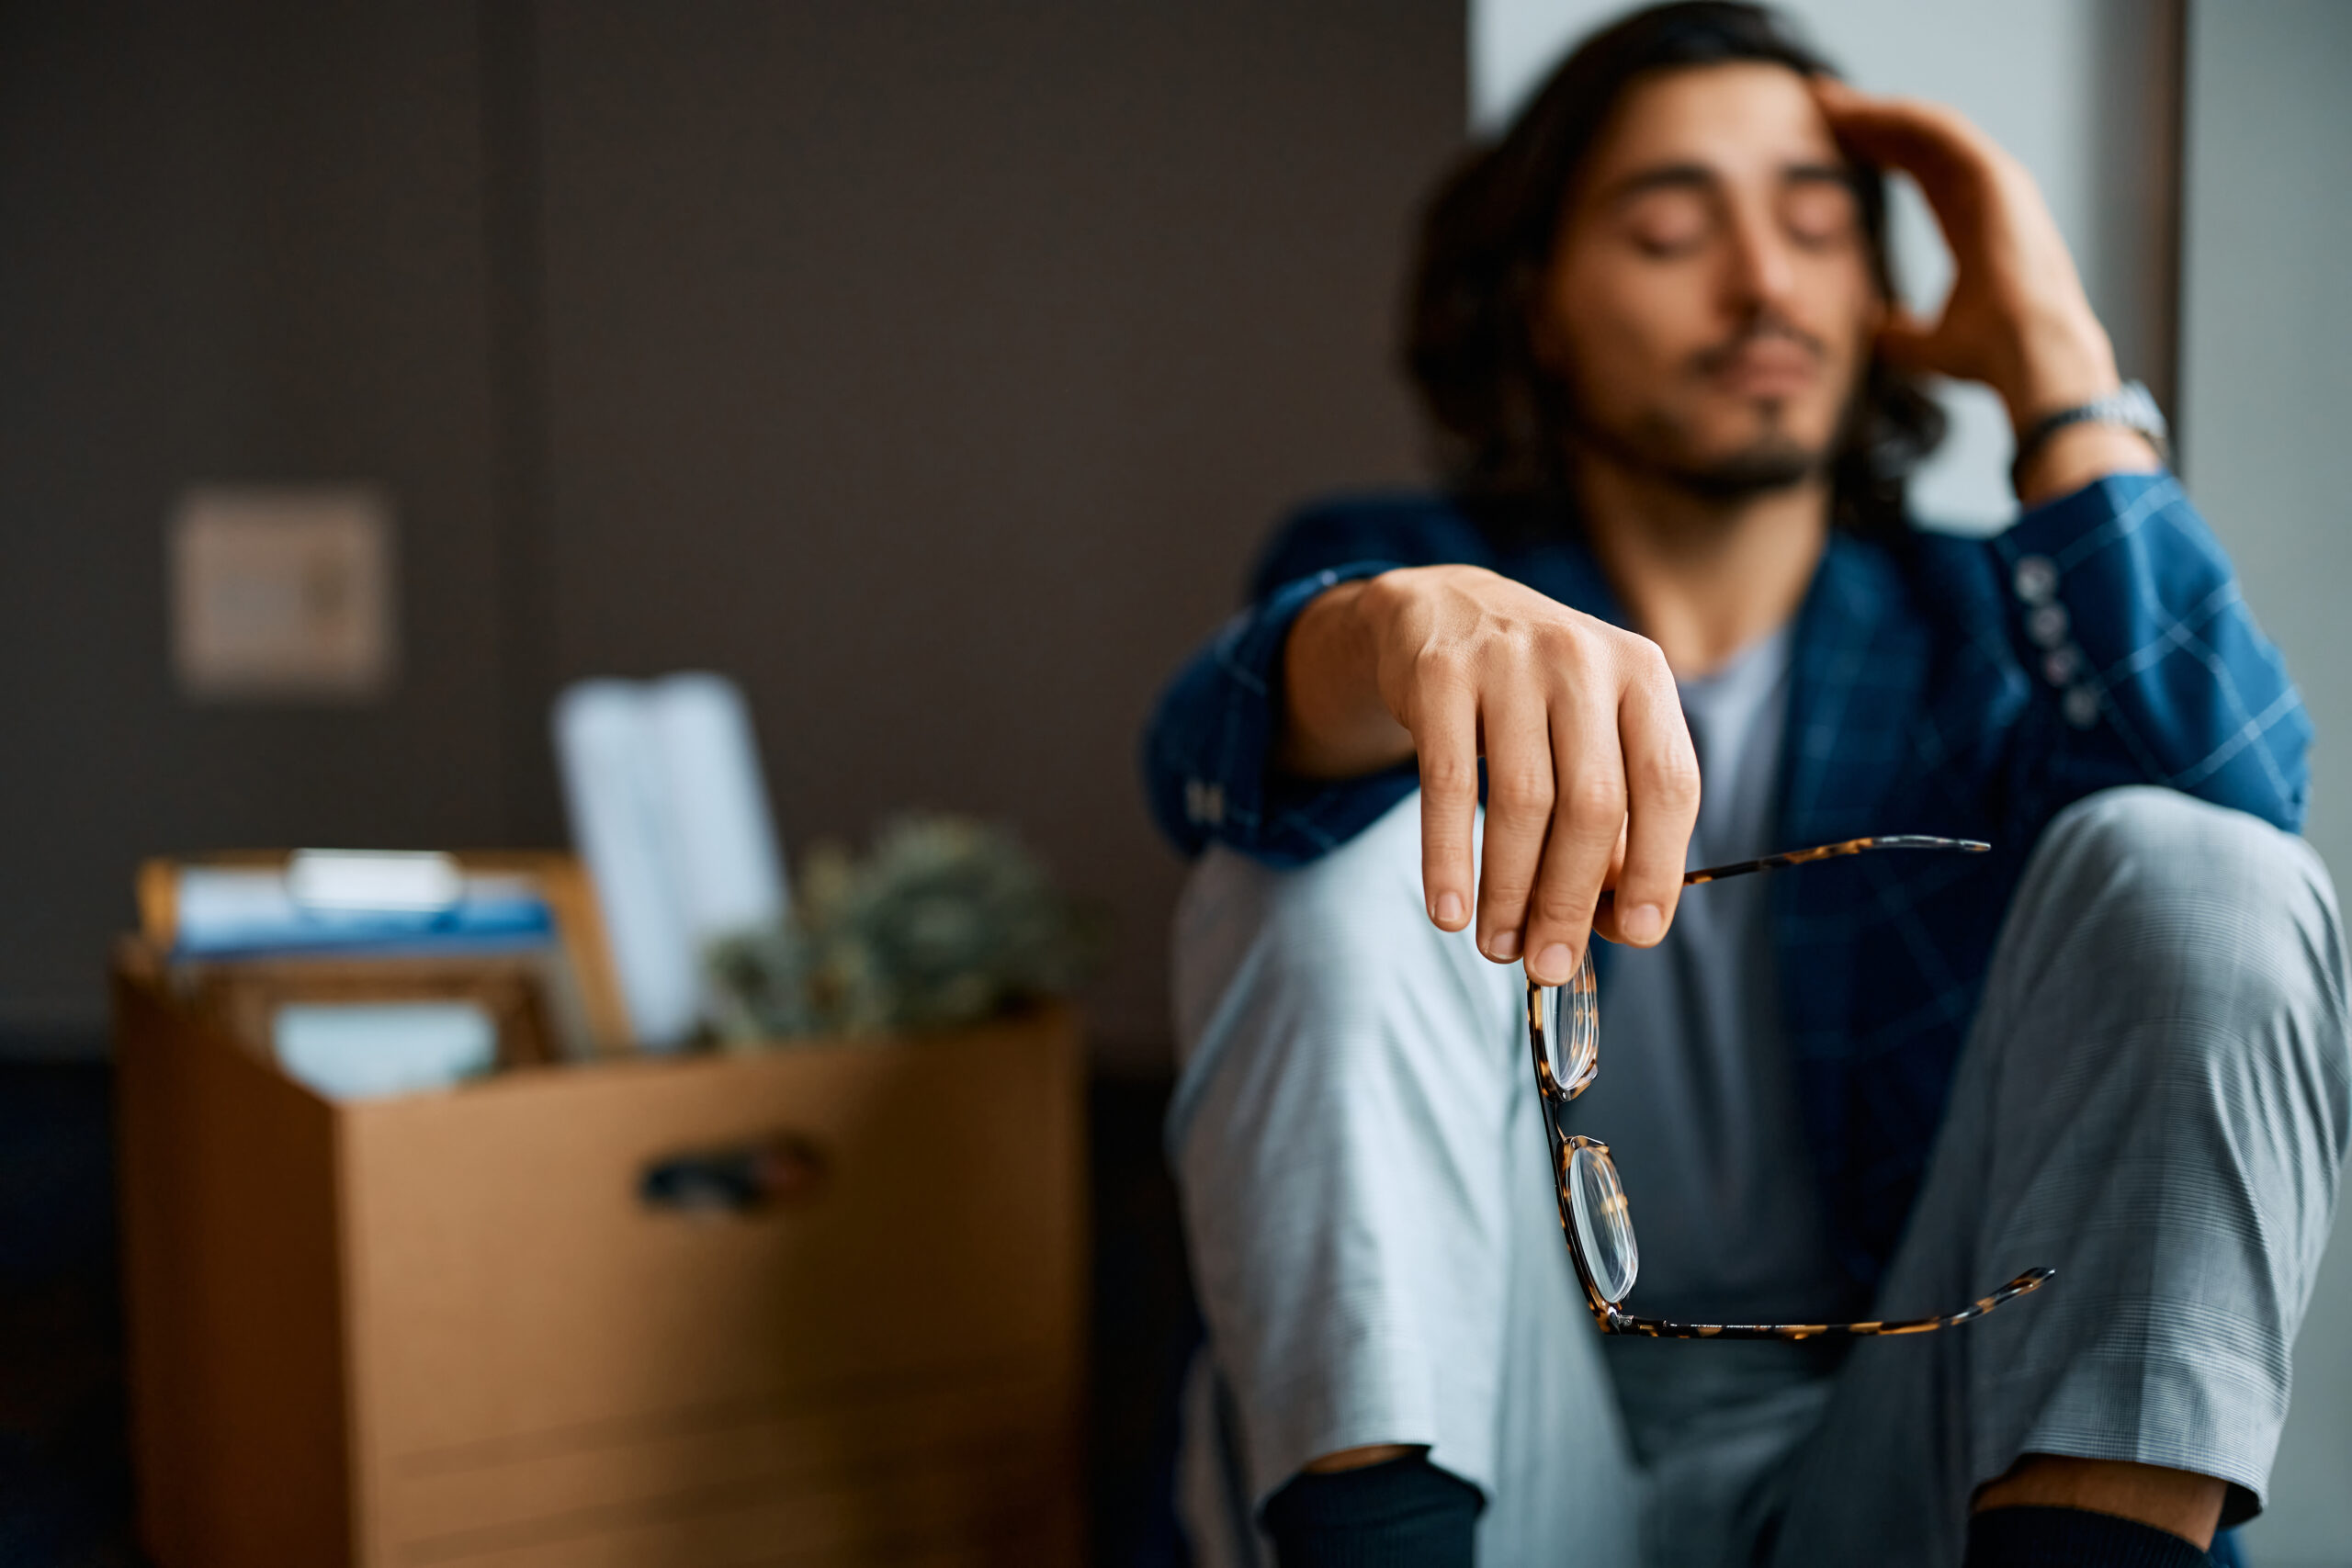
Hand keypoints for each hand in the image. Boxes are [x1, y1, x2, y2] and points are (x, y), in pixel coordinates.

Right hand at [1285, 565, 1700, 983]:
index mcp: (1643, 675)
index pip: (1669, 784)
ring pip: (1521, 800)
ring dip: (1509, 890)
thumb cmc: (1538, 695)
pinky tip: (1448, 910)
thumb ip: (1615, 812)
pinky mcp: (1439, 673)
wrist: (1447, 607)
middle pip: (1593, 803)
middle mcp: (1583, 659)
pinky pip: (1444, 784)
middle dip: (1570, 899)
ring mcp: (1510, 660)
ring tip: (1497, 948)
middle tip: (1549, 964)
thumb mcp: (1592, 729)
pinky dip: (1447, 858)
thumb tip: (1613, 921)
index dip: (1657, 868)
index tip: (1634, 935)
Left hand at [1809, 79, 2123, 433]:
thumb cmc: (1989, 358)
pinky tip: (1863, 111)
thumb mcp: (1926, 347)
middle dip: (1871, 122)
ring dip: (1879, 111)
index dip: (1877, 152)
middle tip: (1820, 106)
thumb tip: (1871, 330)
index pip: (1918, 174)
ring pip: (1928, 130)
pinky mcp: (1997, 179)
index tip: (1832, 141)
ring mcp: (1995, 184)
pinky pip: (1944, 132)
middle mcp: (1984, 197)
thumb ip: (1897, 334)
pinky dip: (1902, 117)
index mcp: (1970, 227)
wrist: (2031, 360)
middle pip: (1919, 143)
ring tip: (1831, 101)